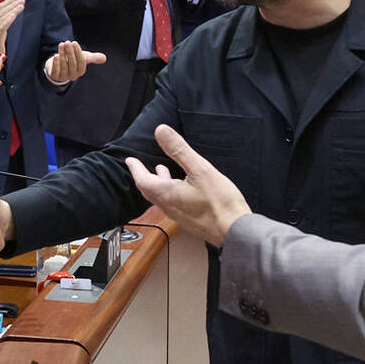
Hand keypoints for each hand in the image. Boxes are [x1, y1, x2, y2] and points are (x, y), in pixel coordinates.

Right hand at [0, 0, 24, 55]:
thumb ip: (2, 19)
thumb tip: (12, 9)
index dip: (8, 1)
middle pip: (1, 10)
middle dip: (12, 4)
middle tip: (22, 0)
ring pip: (2, 17)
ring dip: (13, 10)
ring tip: (21, 6)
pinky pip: (2, 26)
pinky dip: (9, 19)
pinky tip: (14, 14)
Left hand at [44, 40, 104, 83]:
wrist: (58, 66)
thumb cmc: (73, 60)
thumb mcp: (83, 58)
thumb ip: (93, 58)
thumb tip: (104, 58)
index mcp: (81, 71)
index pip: (81, 62)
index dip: (78, 52)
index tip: (74, 43)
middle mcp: (73, 75)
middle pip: (72, 64)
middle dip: (70, 52)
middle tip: (67, 42)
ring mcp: (63, 77)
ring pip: (63, 66)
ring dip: (62, 55)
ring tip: (61, 45)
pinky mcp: (54, 76)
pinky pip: (55, 71)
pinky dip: (55, 63)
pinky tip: (55, 55)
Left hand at [125, 124, 251, 247]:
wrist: (234, 231)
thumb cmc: (220, 203)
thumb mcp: (199, 169)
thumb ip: (179, 150)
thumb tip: (161, 131)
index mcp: (166, 194)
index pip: (142, 180)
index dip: (135, 168)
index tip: (130, 160)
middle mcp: (169, 207)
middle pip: (149, 190)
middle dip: (144, 176)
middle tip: (139, 167)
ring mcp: (179, 215)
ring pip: (161, 197)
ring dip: (158, 183)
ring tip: (162, 171)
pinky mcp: (190, 220)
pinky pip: (172, 203)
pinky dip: (169, 191)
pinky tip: (182, 186)